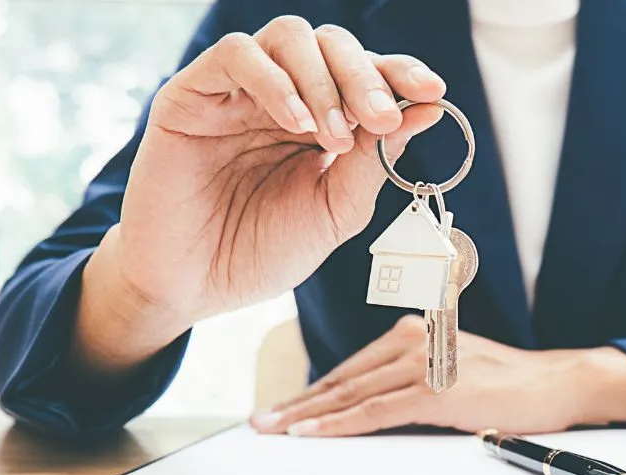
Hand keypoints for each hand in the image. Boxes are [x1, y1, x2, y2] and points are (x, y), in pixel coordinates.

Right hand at [115, 17, 444, 321]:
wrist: (194, 287)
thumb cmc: (263, 250)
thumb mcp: (336, 210)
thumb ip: (376, 160)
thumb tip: (430, 109)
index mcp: (322, 119)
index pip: (367, 74)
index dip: (401, 73)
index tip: (434, 91)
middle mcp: (283, 95)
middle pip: (333, 45)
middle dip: (366, 77)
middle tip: (382, 117)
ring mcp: (237, 91)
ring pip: (290, 37)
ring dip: (324, 80)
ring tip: (335, 134)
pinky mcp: (191, 94)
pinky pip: (236, 54)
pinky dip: (275, 80)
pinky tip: (293, 123)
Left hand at [250, 316, 625, 436]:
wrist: (556, 383)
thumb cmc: (509, 384)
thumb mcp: (452, 370)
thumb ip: (411, 381)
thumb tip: (370, 410)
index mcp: (413, 334)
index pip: (350, 368)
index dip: (310, 391)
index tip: (280, 409)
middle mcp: (413, 342)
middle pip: (341, 379)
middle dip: (296, 404)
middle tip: (259, 421)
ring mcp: (424, 365)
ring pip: (350, 394)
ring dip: (306, 415)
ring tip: (273, 430)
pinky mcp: (436, 391)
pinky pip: (376, 411)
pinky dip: (339, 425)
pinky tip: (313, 434)